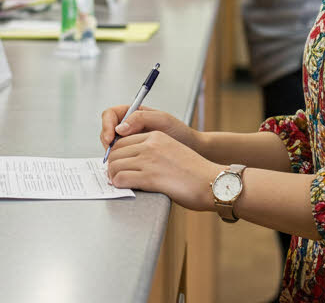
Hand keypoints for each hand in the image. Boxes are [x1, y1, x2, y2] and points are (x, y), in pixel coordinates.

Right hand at [100, 105, 200, 152]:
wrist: (191, 149)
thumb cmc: (179, 132)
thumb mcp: (162, 120)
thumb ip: (141, 118)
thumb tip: (120, 128)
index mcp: (134, 113)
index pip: (111, 115)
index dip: (107, 125)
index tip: (110, 137)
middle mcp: (129, 125)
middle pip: (107, 130)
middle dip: (107, 141)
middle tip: (111, 152)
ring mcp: (130, 140)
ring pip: (111, 144)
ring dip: (112, 152)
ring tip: (119, 159)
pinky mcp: (133, 154)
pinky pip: (120, 156)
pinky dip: (119, 160)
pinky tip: (125, 165)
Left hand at [106, 130, 221, 212]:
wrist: (212, 182)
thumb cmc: (194, 172)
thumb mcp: (172, 150)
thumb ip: (154, 151)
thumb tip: (136, 161)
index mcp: (156, 136)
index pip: (123, 140)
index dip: (116, 153)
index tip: (117, 163)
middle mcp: (150, 145)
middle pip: (116, 152)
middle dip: (112, 164)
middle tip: (114, 175)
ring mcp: (149, 160)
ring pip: (115, 165)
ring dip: (113, 175)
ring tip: (117, 182)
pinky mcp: (150, 177)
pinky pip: (121, 178)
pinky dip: (118, 184)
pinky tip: (122, 187)